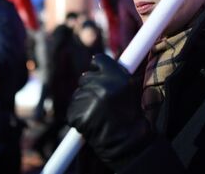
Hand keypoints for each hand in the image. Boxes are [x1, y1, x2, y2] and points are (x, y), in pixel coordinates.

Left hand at [67, 54, 152, 169]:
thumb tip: (100, 62)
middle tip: (101, 102)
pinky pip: (72, 109)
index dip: (98, 68)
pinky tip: (91, 123)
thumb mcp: (131, 89)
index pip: (98, 60)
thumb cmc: (132, 117)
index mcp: (117, 76)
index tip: (99, 76)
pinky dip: (78, 116)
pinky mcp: (78, 114)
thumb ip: (117, 75)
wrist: (129, 144)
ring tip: (98, 115)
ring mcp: (89, 100)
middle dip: (90, 87)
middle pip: (85, 77)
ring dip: (84, 102)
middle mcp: (102, 85)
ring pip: (77, 94)